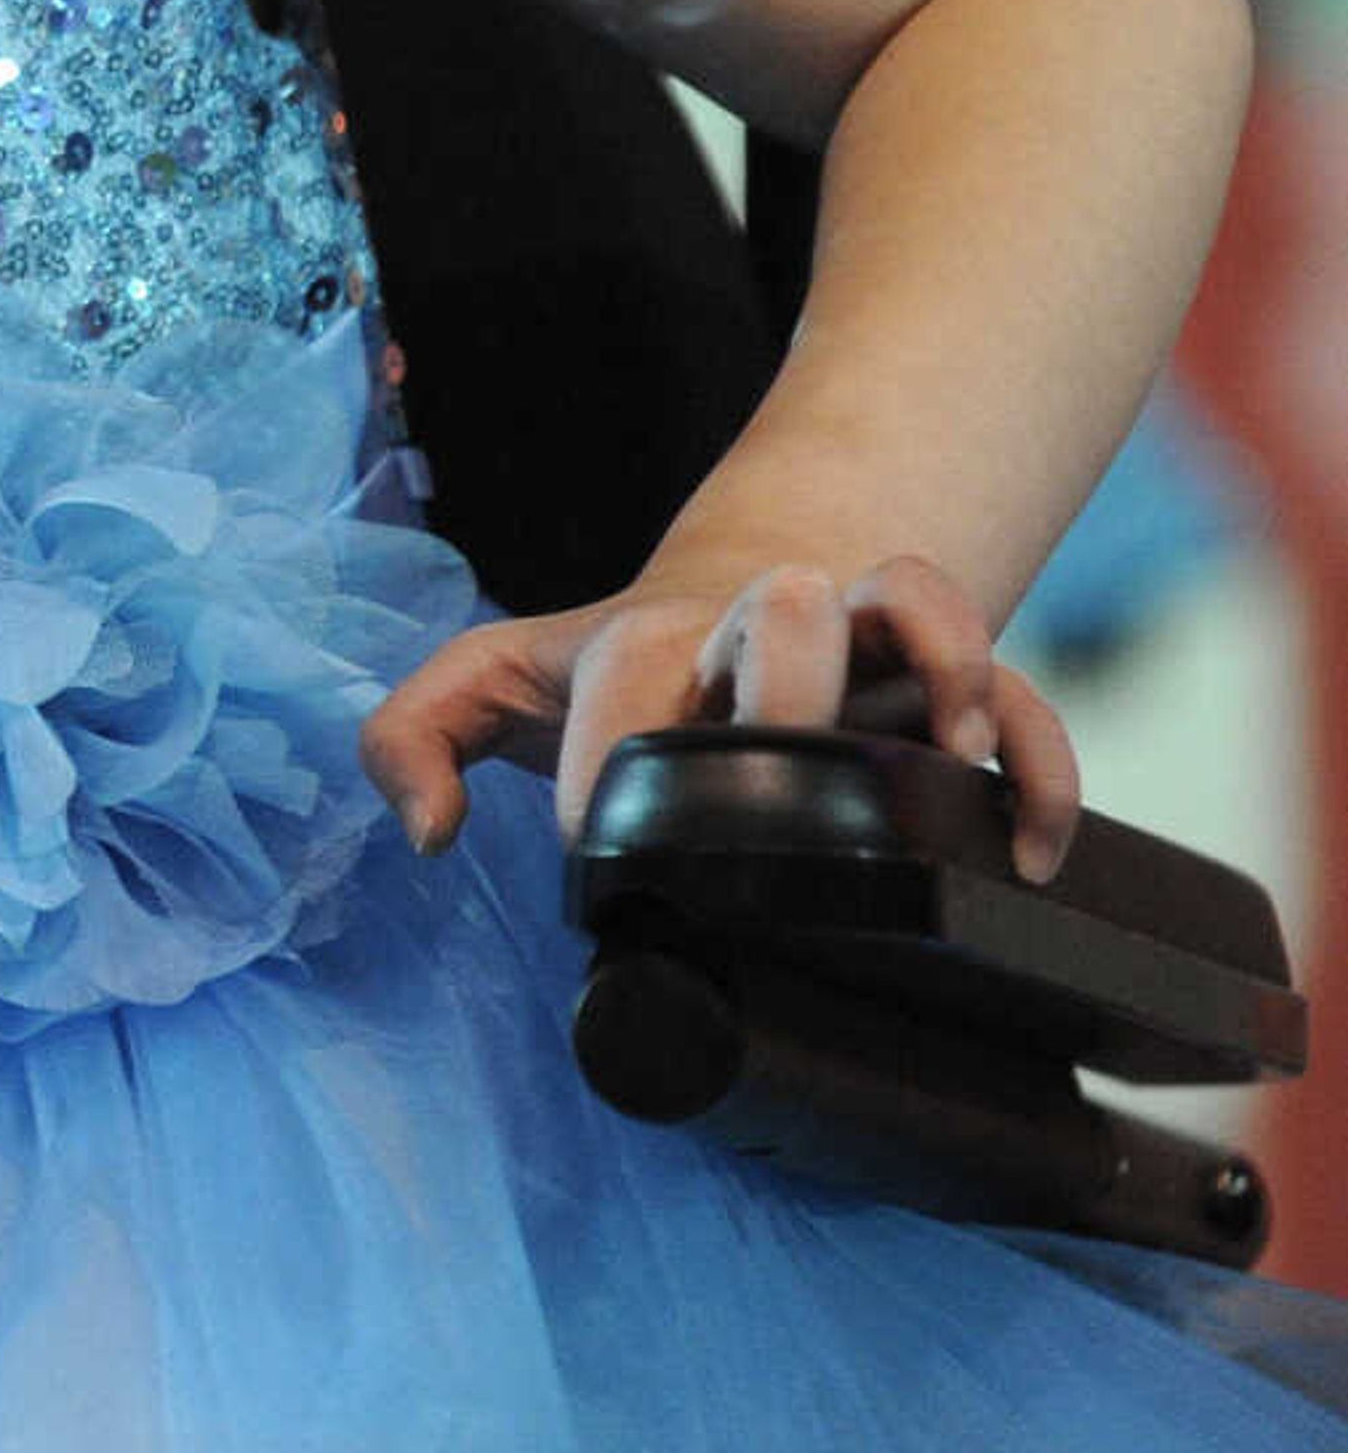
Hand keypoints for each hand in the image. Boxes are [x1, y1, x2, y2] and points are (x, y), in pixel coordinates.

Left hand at [359, 552, 1081, 883]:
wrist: (728, 600)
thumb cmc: (604, 670)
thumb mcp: (489, 685)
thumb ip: (410, 736)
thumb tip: (426, 828)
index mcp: (650, 638)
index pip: (629, 672)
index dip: (614, 760)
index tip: (602, 840)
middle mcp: (761, 625)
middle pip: (792, 602)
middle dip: (789, 674)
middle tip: (780, 759)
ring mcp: (863, 649)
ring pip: (920, 601)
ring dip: (944, 665)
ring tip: (950, 750)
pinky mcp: (944, 690)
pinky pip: (1024, 702)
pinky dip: (1042, 766)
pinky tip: (1030, 852)